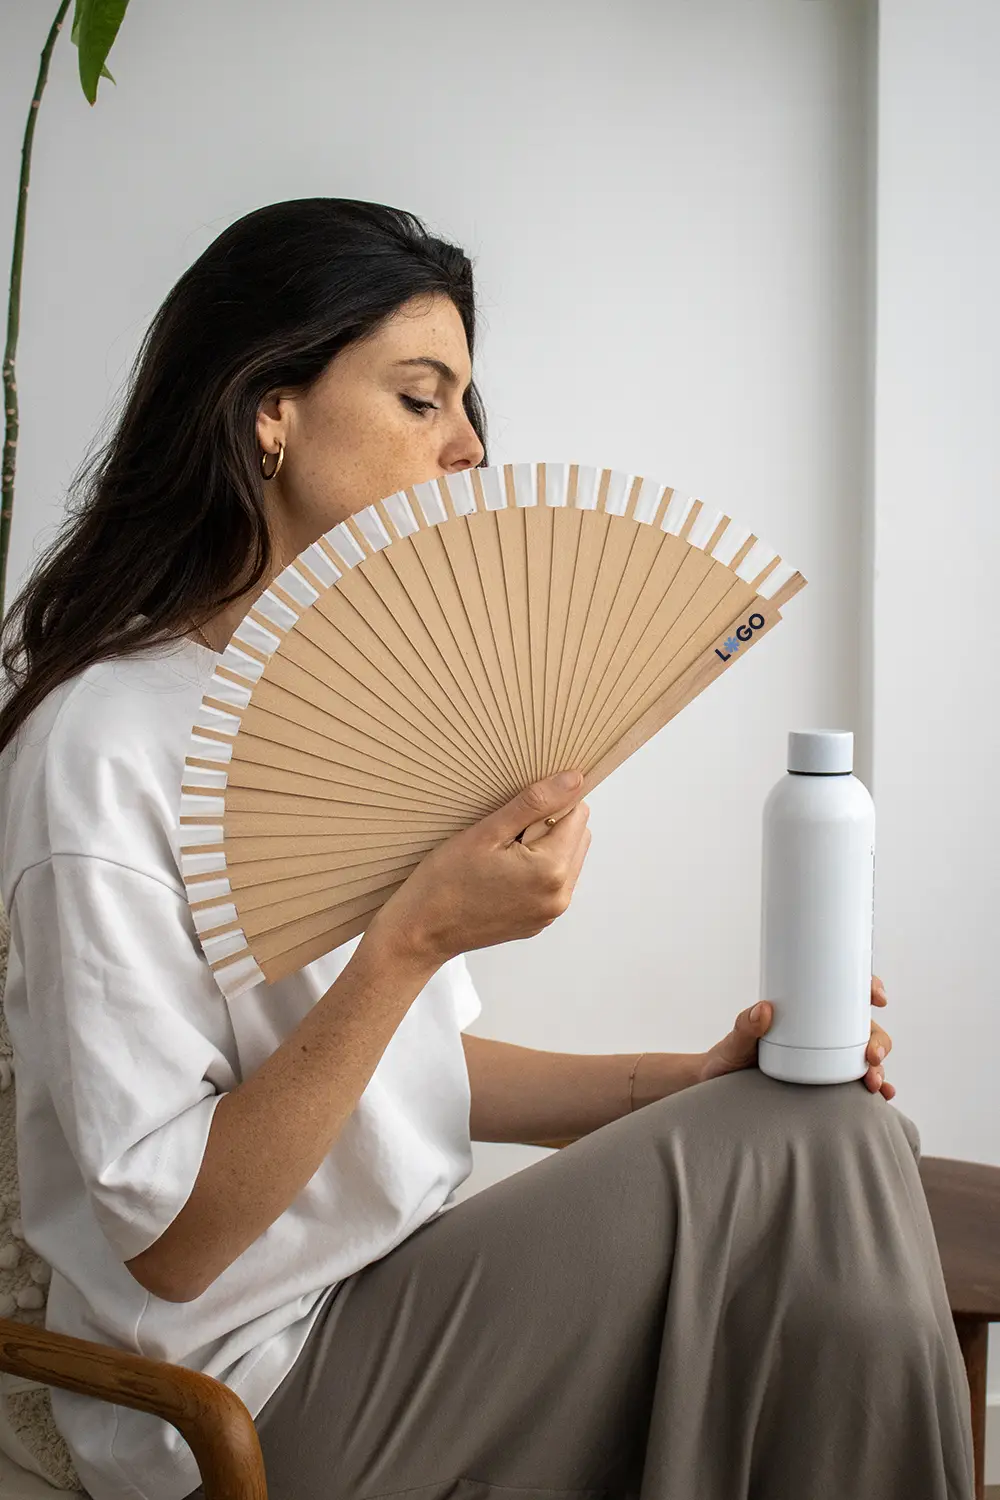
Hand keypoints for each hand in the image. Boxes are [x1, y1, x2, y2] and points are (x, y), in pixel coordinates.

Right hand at [367, 771, 591, 966]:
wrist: (421, 931)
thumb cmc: (445, 880)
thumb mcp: (487, 832)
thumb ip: (535, 803)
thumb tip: (574, 779)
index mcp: (551, 870)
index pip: (577, 814)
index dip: (550, 803)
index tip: (517, 812)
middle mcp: (560, 895)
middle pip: (578, 836)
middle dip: (551, 825)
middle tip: (507, 833)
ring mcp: (550, 912)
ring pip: (568, 859)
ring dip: (545, 847)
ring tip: (503, 854)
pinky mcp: (539, 921)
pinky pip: (553, 883)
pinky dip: (536, 870)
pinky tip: (502, 873)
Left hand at [695, 976, 894, 1098]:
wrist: (720, 1088)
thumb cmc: (729, 1059)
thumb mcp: (736, 1040)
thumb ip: (745, 1026)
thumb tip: (764, 1009)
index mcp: (808, 1016)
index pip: (844, 995)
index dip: (868, 989)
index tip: (875, 995)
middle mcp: (823, 1037)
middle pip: (864, 1030)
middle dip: (878, 1040)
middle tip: (872, 1054)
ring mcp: (827, 1062)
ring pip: (866, 1059)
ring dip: (880, 1068)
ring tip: (875, 1082)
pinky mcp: (826, 1088)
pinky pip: (856, 1087)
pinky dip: (877, 1090)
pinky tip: (884, 1096)